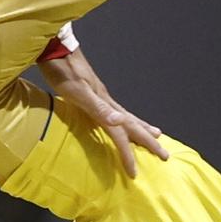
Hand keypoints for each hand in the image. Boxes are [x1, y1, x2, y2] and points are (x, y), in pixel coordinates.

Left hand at [39, 48, 167, 175]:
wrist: (55, 48)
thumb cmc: (62, 70)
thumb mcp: (77, 92)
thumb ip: (99, 107)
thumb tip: (120, 120)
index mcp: (104, 105)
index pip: (121, 135)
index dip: (127, 155)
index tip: (134, 173)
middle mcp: (107, 102)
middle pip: (133, 125)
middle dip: (148, 142)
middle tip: (165, 154)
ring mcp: (102, 96)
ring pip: (128, 117)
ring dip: (142, 128)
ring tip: (156, 134)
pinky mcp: (94, 92)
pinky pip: (117, 113)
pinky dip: (125, 120)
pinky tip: (121, 120)